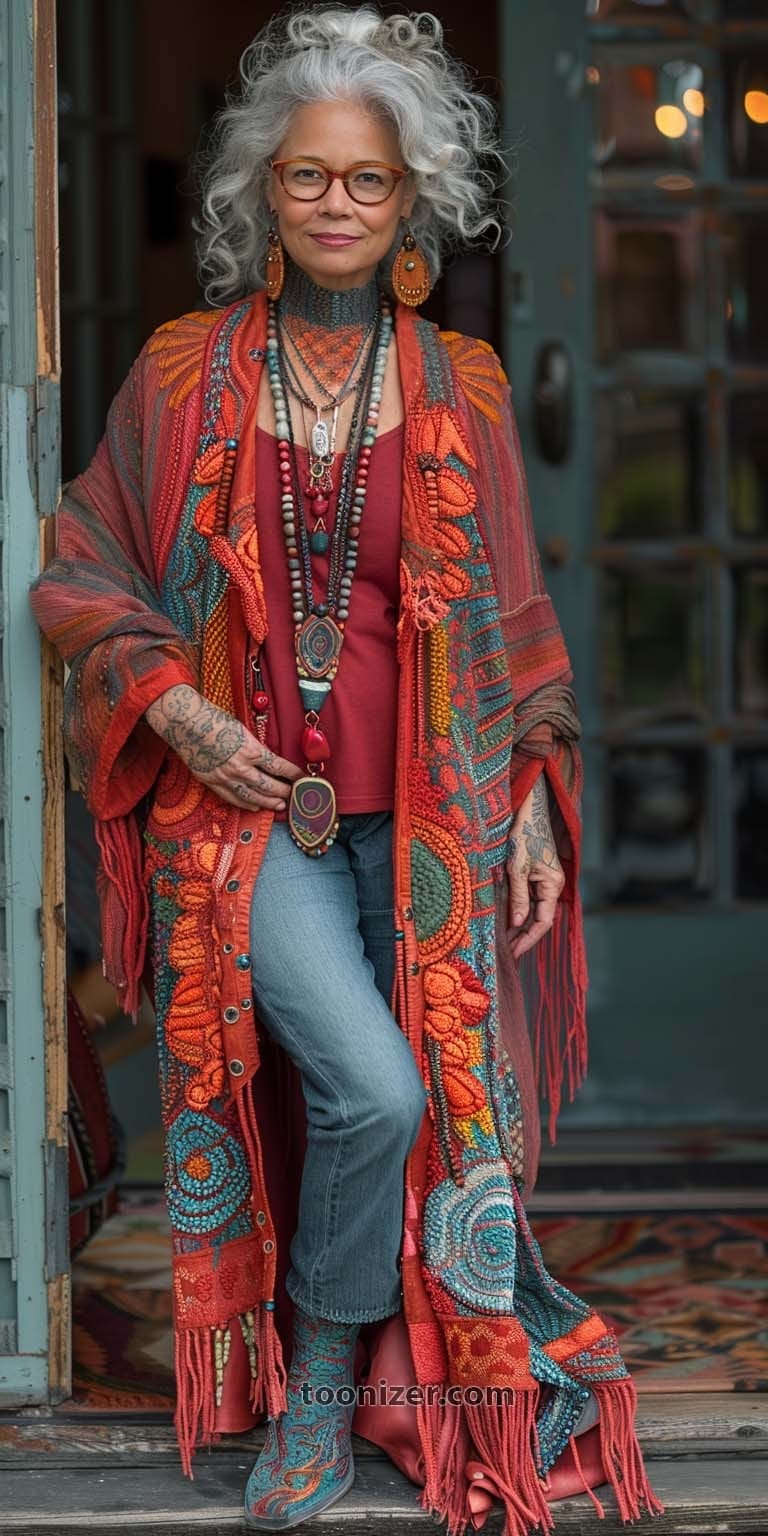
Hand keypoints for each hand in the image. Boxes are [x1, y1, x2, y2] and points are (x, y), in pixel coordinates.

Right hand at [145, 684, 302, 810]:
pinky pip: (232, 798)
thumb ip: (254, 747)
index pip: (279, 767)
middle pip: (269, 785)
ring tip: (280, 805)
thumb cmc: (214, 720)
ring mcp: (225, 777)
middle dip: (284, 791)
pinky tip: (255, 806)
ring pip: (252, 796)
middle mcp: (240, 767)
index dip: (293, 774)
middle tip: (294, 795)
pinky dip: (246, 803)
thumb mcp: (242, 730)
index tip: (302, 778)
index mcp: (251, 750)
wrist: (186, 723)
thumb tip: (267, 759)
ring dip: (269, 802)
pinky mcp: (212, 781)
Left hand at [505, 774, 564, 959]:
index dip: (529, 939)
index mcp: (553, 885)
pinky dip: (518, 909)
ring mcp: (544, 880)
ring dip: (519, 924)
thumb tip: (518, 923)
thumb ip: (519, 896)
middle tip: (506, 951)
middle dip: (524, 936)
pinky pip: (528, 897)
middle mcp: (552, 886)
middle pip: (539, 918)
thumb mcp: (517, 868)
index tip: (515, 953)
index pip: (543, 922)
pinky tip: (506, 918)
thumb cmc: (525, 835)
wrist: (528, 810)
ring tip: (504, 940)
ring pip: (533, 909)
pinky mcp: (535, 874)